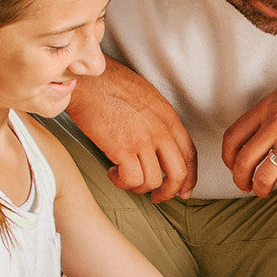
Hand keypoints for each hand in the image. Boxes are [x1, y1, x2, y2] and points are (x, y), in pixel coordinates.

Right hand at [67, 58, 197, 201]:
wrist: (86, 78)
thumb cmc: (109, 83)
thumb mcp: (146, 97)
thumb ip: (157, 120)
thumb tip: (158, 144)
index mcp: (168, 117)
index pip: (189, 154)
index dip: (190, 177)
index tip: (183, 190)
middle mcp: (160, 130)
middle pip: (178, 173)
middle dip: (169, 191)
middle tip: (157, 197)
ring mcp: (142, 140)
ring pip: (153, 180)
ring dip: (138, 187)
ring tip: (123, 177)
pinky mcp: (121, 148)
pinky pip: (132, 180)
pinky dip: (122, 182)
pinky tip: (112, 172)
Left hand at [222, 59, 276, 199]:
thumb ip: (273, 110)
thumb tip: (262, 129)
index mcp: (266, 108)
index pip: (232, 138)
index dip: (228, 159)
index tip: (234, 167)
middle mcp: (275, 123)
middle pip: (243, 162)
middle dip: (240, 180)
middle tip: (247, 187)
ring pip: (263, 177)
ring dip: (260, 190)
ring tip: (266, 193)